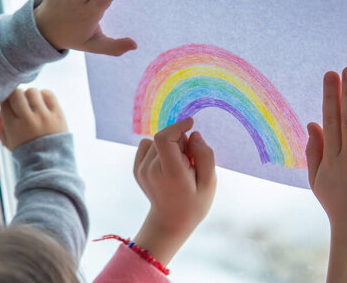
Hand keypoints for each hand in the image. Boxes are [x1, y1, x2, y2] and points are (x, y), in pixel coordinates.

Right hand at [0, 88, 67, 149]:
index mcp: (13, 126)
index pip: (4, 101)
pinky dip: (43, 95)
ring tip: (31, 104)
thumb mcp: (7, 143)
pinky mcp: (58, 114)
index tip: (8, 104)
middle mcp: (28, 119)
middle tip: (18, 102)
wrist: (50, 162)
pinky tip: (42, 103)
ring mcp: (45, 116)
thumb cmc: (27, 151)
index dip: (5, 100)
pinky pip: (49, 94)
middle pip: (17, 93)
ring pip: (32, 91)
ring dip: (29, 95)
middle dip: (15, 96)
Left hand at [132, 118, 216, 265]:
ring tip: (179, 165)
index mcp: (170, 173)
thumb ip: (205, 156)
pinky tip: (167, 164)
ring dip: (170, 146)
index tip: (191, 123)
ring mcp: (141, 170)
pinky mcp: (136, 168)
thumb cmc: (195, 202)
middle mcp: (151, 170)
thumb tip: (194, 134)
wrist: (171, 221)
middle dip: (180, 141)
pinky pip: (147, 145)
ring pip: (157, 140)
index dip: (177, 126)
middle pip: (165, 138)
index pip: (165, 138)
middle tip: (190, 160)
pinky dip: (158, 149)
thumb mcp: (210, 182)